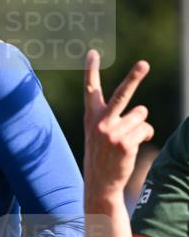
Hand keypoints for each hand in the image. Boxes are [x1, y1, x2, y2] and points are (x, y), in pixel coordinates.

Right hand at [84, 49, 153, 200]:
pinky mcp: (126, 143)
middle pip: (122, 94)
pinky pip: (145, 129)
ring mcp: (113, 133)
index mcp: (92, 117)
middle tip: (144, 64)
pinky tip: (132, 148)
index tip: (93, 53)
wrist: (100, 183)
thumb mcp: (98, 134)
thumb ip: (112, 117)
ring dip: (140, 124)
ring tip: (128, 138)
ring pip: (141, 114)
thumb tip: (143, 112)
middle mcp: (101, 123)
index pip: (90, 90)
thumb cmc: (102, 155)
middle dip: (134, 78)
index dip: (91, 70)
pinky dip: (144, 136)